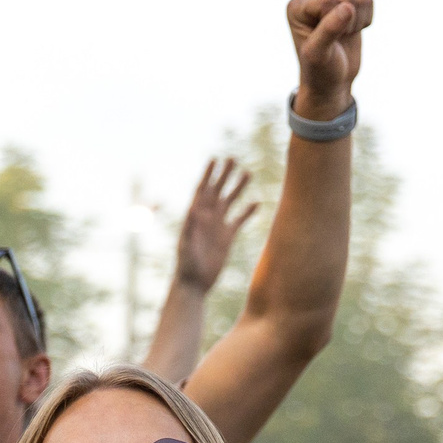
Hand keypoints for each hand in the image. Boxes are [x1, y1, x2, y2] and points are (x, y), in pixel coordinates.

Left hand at [173, 159, 255, 293]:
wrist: (194, 283)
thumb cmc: (186, 266)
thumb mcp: (186, 245)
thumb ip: (190, 228)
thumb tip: (195, 209)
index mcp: (195, 216)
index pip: (202, 190)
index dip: (208, 174)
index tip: (215, 159)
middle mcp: (206, 217)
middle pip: (217, 191)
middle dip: (224, 175)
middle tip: (233, 158)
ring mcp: (218, 226)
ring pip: (230, 201)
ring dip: (237, 188)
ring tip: (248, 173)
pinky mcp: (227, 237)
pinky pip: (239, 220)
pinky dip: (247, 212)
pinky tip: (257, 202)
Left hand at [287, 0, 372, 118]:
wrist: (332, 83)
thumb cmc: (320, 70)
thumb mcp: (319, 54)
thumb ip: (329, 29)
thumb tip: (348, 7)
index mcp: (297, 7)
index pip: (327, 0)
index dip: (334, 23)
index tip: (327, 41)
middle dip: (347, 23)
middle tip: (336, 41)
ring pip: (359, 0)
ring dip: (356, 23)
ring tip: (342, 37)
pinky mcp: (348, 3)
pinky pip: (368, 2)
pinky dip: (365, 20)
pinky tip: (351, 32)